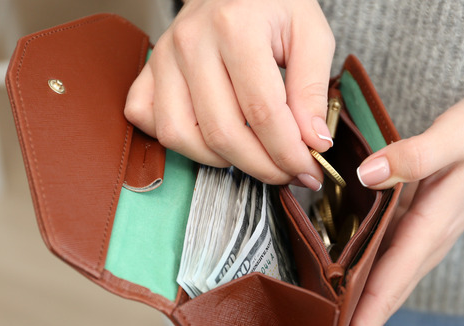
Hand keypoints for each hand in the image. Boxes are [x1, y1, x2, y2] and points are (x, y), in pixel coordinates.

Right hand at [124, 0, 334, 190]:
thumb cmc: (274, 5)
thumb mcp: (311, 35)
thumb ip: (313, 90)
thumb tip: (314, 143)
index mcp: (235, 27)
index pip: (262, 113)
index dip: (288, 152)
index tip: (309, 168)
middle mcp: (191, 42)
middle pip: (223, 132)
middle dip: (262, 166)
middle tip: (288, 171)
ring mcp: (164, 57)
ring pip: (181, 136)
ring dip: (221, 161)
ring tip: (253, 155)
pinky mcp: (149, 70)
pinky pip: (148, 121)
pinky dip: (177, 141)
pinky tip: (209, 137)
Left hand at [335, 92, 463, 325]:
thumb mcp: (455, 135)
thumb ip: (414, 155)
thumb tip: (369, 174)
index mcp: (432, 228)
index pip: (388, 287)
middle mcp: (427, 243)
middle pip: (384, 299)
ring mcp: (424, 238)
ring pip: (386, 286)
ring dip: (358, 316)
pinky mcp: (419, 227)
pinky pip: (387, 265)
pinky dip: (366, 286)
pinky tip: (344, 292)